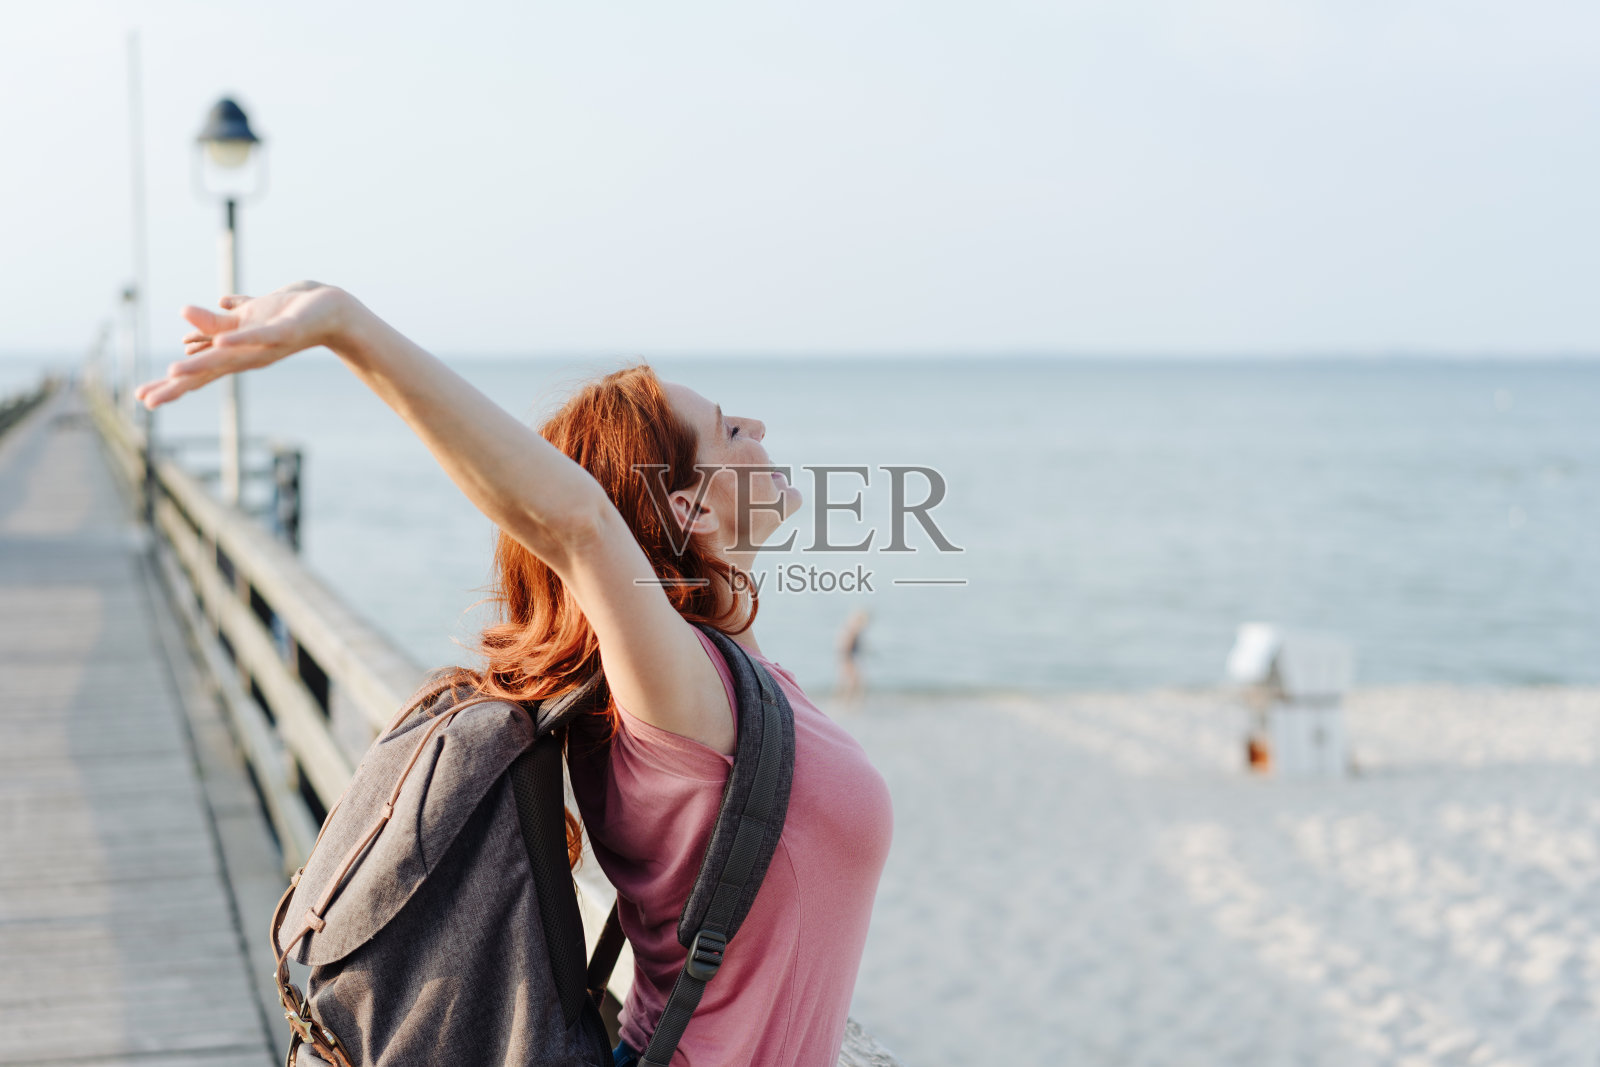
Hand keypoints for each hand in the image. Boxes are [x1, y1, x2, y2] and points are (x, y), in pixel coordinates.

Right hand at [134, 281, 353, 408]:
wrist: (331, 311)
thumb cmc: (289, 315)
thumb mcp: (246, 316)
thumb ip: (217, 320)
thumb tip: (186, 314)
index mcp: (236, 354)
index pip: (199, 373)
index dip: (172, 385)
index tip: (141, 399)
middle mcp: (248, 356)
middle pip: (207, 374)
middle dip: (177, 386)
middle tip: (147, 401)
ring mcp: (265, 346)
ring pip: (228, 359)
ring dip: (201, 365)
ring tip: (173, 372)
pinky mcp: (283, 332)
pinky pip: (261, 337)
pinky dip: (241, 340)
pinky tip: (222, 343)